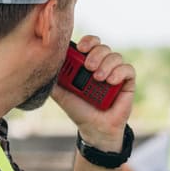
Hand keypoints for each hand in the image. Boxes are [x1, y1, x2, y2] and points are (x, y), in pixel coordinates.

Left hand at [52, 35, 135, 151]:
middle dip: (96, 53)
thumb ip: (54, 79)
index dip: (87, 41)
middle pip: (102, 46)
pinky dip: (119, 72)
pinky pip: (128, 68)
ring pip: (115, 56)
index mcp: (86, 64)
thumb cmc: (79, 110)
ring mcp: (115, 72)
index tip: (81, 48)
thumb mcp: (61, 94)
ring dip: (106, 64)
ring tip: (98, 79)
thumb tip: (41, 65)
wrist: (95, 129)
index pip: (89, 43)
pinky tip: (111, 81)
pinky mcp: (127, 81)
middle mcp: (102, 65)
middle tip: (88, 67)